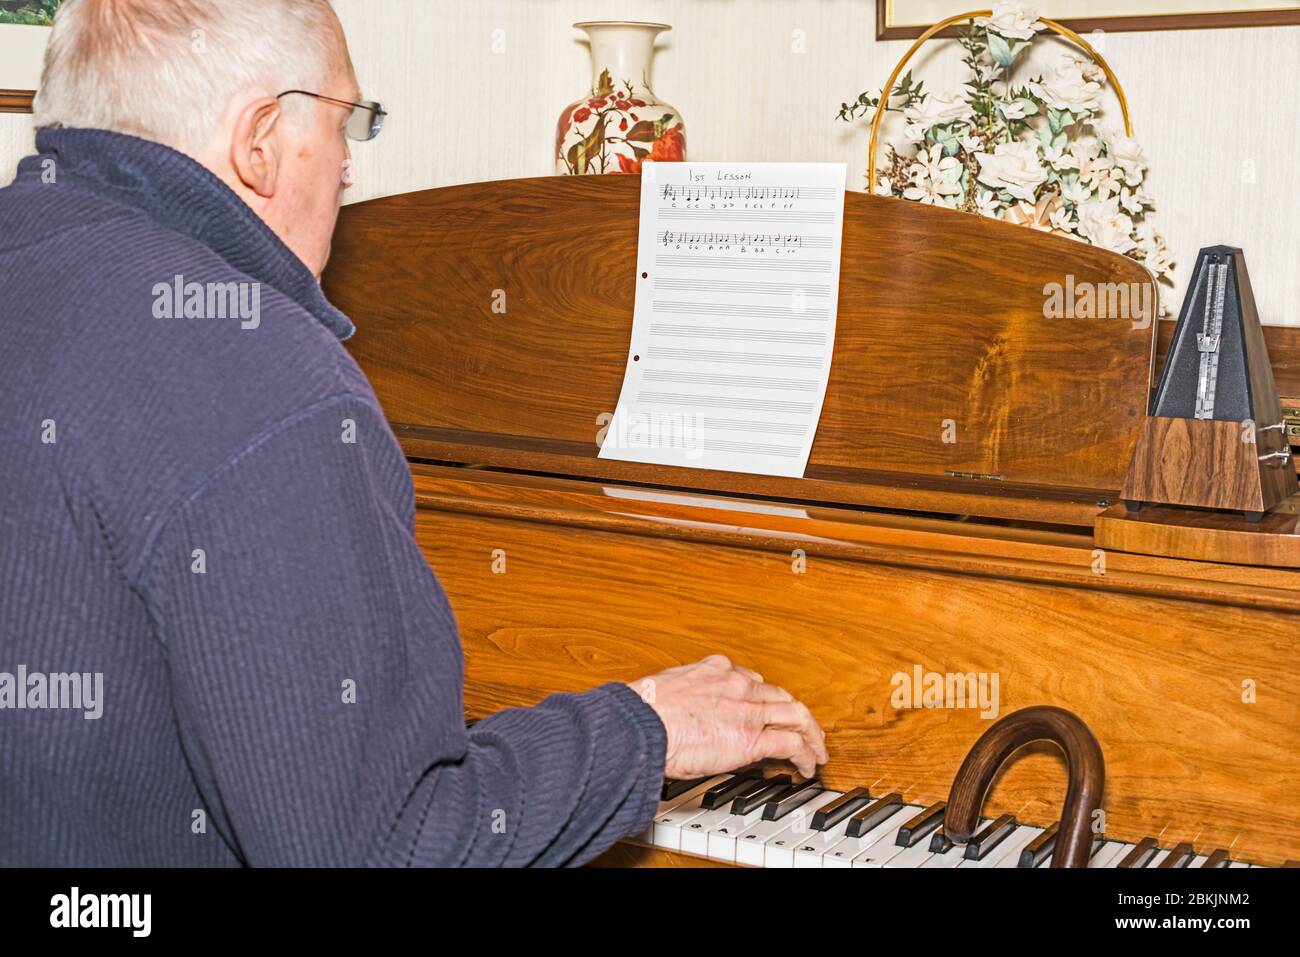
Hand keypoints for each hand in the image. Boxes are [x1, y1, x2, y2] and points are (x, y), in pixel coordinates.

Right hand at [628, 654, 827, 779]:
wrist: (643, 724)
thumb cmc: (644, 712)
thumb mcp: (667, 689)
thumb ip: (685, 695)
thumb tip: (683, 711)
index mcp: (716, 669)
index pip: (752, 680)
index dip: (764, 698)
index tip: (766, 710)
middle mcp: (737, 683)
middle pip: (780, 695)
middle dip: (795, 713)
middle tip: (804, 728)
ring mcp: (748, 709)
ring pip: (796, 715)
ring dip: (811, 733)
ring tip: (816, 749)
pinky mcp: (752, 738)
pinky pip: (791, 744)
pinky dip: (805, 753)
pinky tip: (807, 766)